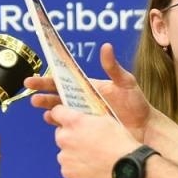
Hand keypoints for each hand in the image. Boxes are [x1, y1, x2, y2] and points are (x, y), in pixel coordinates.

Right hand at [27, 43, 152, 140]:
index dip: (47, 81)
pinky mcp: (88, 131)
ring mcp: (85, 117)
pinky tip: (54, 124)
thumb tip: (106, 47)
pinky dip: (60, 125)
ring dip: (49, 111)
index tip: (32, 80)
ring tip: (41, 110)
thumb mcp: (126, 82)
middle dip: (43, 96)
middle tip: (32, 97)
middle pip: (58, 97)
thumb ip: (114, 67)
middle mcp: (84, 101)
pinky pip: (70, 127)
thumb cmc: (137, 104)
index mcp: (89, 88)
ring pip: (61, 112)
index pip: (64, 81)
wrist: (146, 129)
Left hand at [44, 105, 138, 177]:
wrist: (126, 169)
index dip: (62, 114)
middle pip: (60, 133)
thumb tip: (85, 118)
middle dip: (70, 135)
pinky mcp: (67, 172)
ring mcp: (65, 157)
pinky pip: (68, 167)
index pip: (56, 112)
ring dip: (73, 153)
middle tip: (86, 141)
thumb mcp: (107, 120)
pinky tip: (90, 167)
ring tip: (92, 157)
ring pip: (64, 152)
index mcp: (75, 122)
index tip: (64, 117)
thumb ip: (89, 118)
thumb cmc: (120, 145)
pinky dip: (76, 167)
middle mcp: (66, 138)